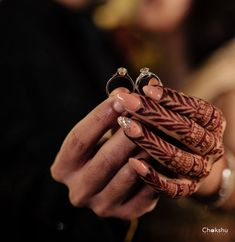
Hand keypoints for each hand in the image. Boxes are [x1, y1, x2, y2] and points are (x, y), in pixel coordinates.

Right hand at [50, 91, 158, 219]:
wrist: (111, 178)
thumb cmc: (101, 145)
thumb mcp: (99, 129)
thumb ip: (109, 111)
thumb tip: (124, 92)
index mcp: (63, 168)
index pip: (79, 139)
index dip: (101, 116)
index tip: (121, 96)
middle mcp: (78, 191)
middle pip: (105, 159)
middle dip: (128, 132)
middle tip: (146, 110)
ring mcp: (101, 206)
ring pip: (128, 174)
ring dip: (146, 148)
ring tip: (160, 127)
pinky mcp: (125, 214)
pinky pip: (146, 191)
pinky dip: (157, 169)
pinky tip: (166, 149)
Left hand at [117, 82, 225, 198]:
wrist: (190, 160)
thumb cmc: (172, 127)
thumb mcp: (166, 111)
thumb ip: (147, 100)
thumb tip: (120, 92)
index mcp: (213, 122)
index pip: (196, 108)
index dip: (171, 99)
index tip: (145, 89)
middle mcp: (212, 146)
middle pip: (186, 131)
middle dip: (155, 115)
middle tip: (128, 103)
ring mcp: (201, 170)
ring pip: (178, 158)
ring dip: (150, 141)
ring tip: (126, 126)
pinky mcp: (188, 189)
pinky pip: (172, 188)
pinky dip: (153, 176)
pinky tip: (132, 162)